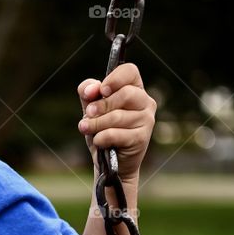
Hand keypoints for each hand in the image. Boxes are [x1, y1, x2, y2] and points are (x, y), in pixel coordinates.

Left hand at [76, 63, 155, 181]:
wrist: (110, 163)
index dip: (114, 78)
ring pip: (117, 116)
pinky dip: (101, 138)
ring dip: (96, 124)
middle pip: (125, 94)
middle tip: (88, 114)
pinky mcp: (142, 138)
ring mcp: (147, 120)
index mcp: (135, 88)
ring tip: (86, 128)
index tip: (101, 91)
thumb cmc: (103, 130)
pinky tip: (98, 141)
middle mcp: (145, 102)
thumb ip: (88, 93)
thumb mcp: (91, 109)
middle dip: (101, 105)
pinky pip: (115, 133)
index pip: (130, 71)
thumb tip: (91, 90)